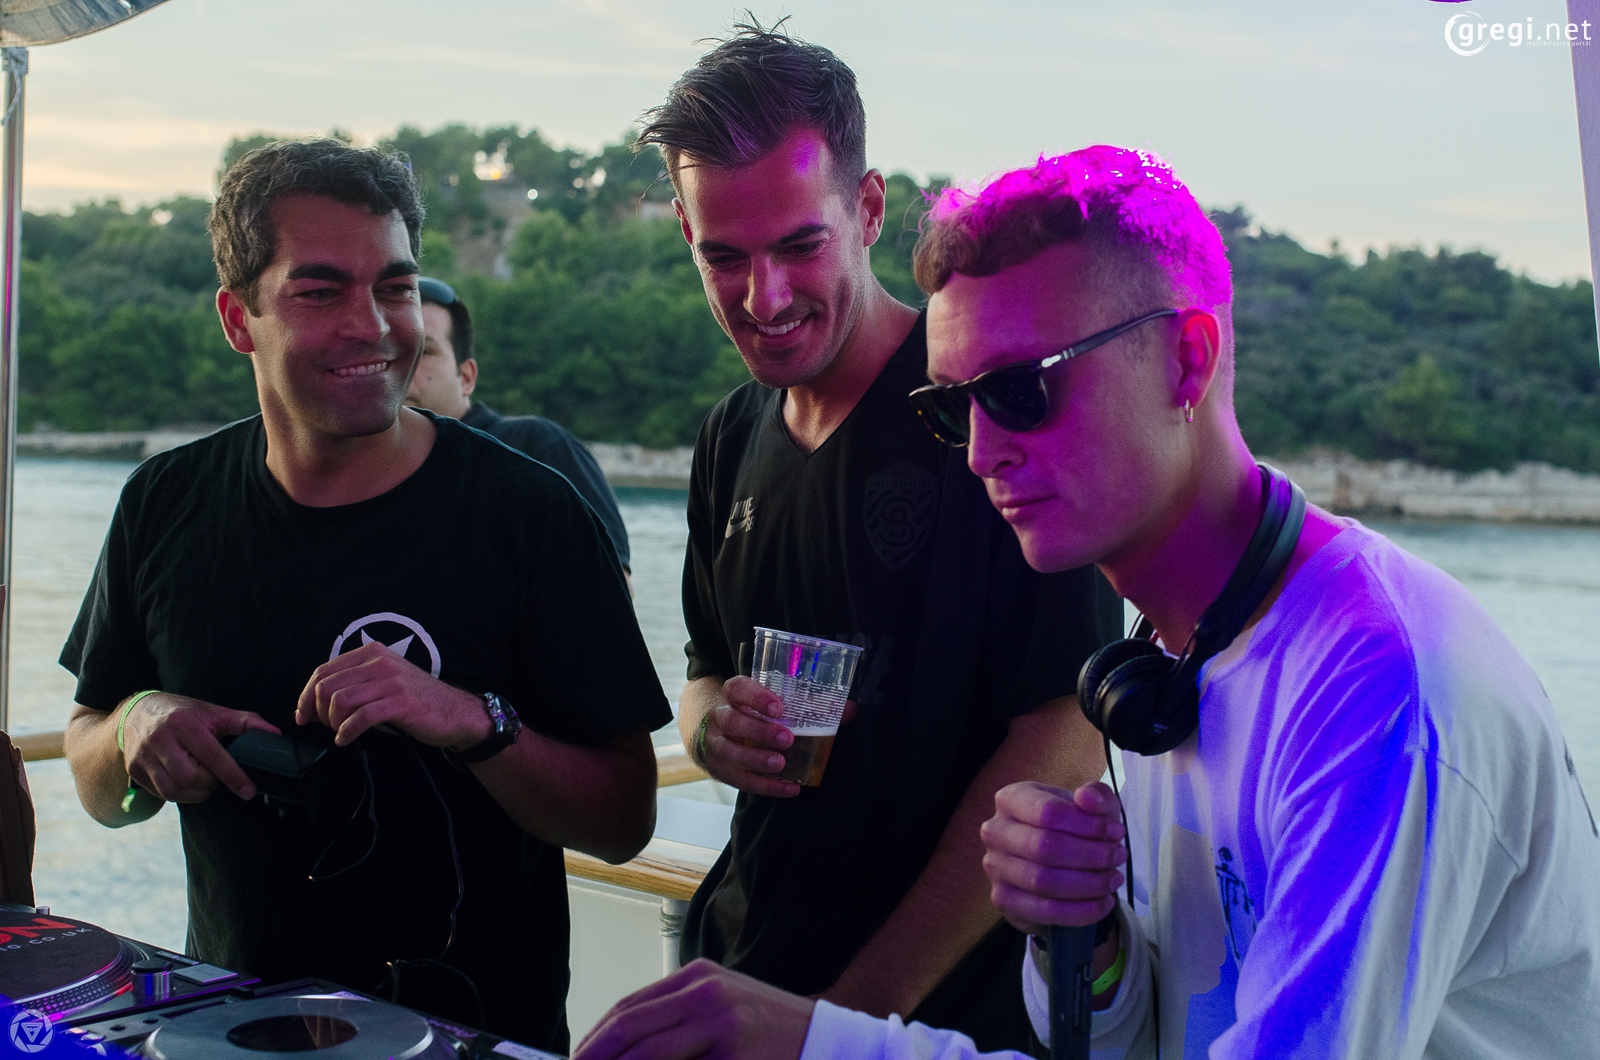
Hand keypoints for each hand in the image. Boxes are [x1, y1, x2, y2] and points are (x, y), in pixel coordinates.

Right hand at [121, 693, 280, 803]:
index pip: (212, 754)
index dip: (233, 775)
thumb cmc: (183, 713)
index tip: (249, 790)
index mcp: (183, 722)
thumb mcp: (213, 712)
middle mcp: (160, 739)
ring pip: (175, 791)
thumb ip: (246, 722)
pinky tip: (186, 781)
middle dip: (211, 783)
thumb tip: (274, 734)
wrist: (137, 712)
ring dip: (196, 793)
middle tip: (215, 774)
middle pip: (192, 778)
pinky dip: (181, 794)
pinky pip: (162, 794)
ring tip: (203, 779)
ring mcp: (144, 756)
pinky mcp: (135, 770)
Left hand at [296, 640, 489, 748]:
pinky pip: (360, 717)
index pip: (323, 670)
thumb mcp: (382, 682)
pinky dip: (347, 732)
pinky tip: (347, 739)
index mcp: (372, 653)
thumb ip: (353, 684)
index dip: (305, 696)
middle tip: (326, 727)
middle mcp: (380, 662)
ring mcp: (391, 681)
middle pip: (326, 686)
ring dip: (332, 723)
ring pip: (340, 700)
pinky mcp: (401, 702)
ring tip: (340, 732)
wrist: (455, 712)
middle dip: (317, 712)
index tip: (302, 716)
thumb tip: (311, 704)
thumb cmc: (414, 700)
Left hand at [572, 959, 813, 1059]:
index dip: (594, 1040)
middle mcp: (707, 994)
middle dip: (593, 1058)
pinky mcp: (735, 1058)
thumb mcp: (722, 1007)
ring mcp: (722, 1025)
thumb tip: (620, 1048)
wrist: (828, 1042)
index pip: (629, 1008)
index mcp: (698, 977)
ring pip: (648, 1055)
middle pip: (629, 1029)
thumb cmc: (769, 1031)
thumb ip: (678, 1018)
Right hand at [693, 676, 799, 797]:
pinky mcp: (719, 769)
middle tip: (786, 739)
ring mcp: (714, 744)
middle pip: (732, 721)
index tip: (778, 707)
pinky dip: (765, 786)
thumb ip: (804, 703)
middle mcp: (719, 716)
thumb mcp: (767, 700)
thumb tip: (846, 710)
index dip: (756, 698)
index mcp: (732, 694)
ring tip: (780, 764)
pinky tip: (789, 788)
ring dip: (756, 759)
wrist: (718, 732)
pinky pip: (739, 779)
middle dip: (759, 731)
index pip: (738, 689)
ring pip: (728, 752)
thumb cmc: (753, 713)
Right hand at [980, 781, 1126, 934]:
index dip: (1089, 825)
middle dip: (1092, 855)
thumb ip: (1096, 795)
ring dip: (1089, 884)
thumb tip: (1087, 797)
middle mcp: (996, 831)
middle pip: (1046, 847)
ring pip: (1045, 882)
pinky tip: (1103, 903)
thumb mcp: (1089, 805)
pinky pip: (1045, 911)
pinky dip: (1082, 911)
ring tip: (1113, 879)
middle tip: (1118, 857)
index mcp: (1011, 799)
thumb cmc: (1071, 827)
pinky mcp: (1003, 900)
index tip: (1116, 832)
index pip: (1049, 812)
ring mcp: (995, 867)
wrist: (1052, 861)